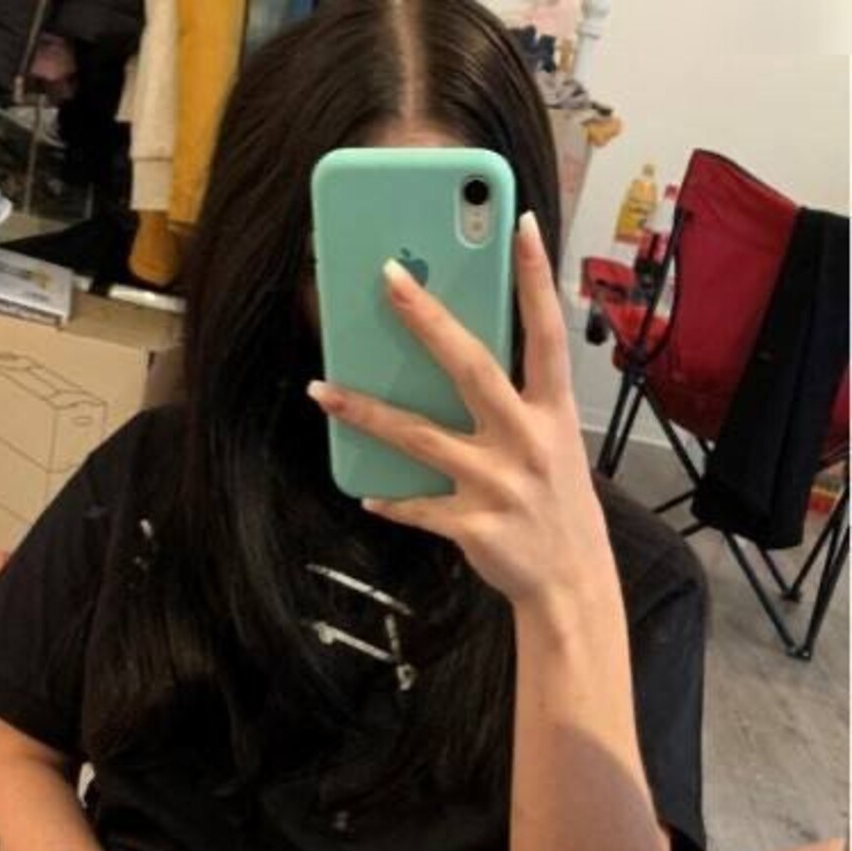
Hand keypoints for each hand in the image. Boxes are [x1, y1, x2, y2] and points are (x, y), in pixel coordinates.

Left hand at [308, 212, 614, 617]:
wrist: (571, 585)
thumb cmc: (558, 507)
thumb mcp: (553, 446)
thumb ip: (517, 406)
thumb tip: (457, 362)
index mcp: (553, 412)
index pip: (546, 332)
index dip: (535, 278)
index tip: (522, 224)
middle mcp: (527, 439)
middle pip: (470, 366)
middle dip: (427, 319)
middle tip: (388, 277)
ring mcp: (498, 483)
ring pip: (419, 436)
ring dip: (364, 411)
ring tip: (320, 389)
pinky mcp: (474, 525)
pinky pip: (417, 505)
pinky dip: (390, 500)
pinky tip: (365, 492)